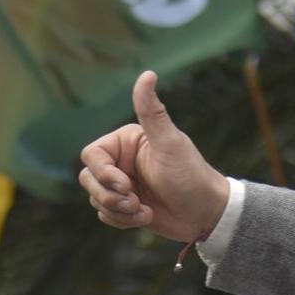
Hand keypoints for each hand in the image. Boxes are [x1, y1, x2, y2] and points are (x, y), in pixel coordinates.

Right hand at [79, 71, 229, 242]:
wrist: (206, 214)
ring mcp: (122, 185)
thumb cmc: (190, 175)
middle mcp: (121, 161)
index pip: (91, 155)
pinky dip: (122, 221)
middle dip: (109, 196)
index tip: (124, 184)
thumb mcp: (170, 143)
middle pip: (88, 179)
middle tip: (134, 202)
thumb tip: (147, 73)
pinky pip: (105, 215)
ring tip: (144, 211)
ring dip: (118, 211)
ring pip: (95, 199)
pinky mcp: (125, 207)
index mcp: (126, 142)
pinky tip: (146, 217)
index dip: (102, 172)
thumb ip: (152, 111)